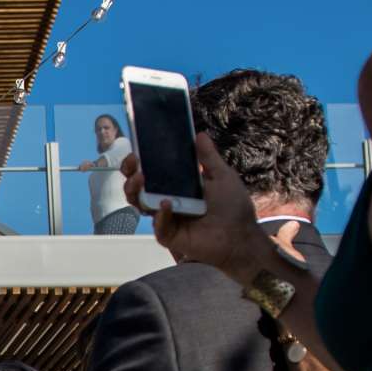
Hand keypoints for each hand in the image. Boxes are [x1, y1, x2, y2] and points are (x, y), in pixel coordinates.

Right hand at [122, 135, 292, 283]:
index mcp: (178, 185)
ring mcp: (166, 219)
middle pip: (139, 189)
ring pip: (141, 205)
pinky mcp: (169, 236)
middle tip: (134, 167)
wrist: (240, 235)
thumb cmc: (233, 206)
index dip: (139, 164)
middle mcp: (168, 200)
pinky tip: (167, 205)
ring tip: (141, 181)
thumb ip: (208, 157)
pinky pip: (158, 226)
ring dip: (137, 192)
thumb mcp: (222, 176)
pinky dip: (160, 215)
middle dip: (130, 177)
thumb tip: (199, 134)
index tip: (135, 154)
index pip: (152, 173)